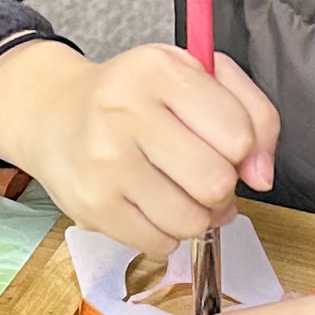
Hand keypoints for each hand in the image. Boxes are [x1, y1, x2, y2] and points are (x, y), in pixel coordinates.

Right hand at [0, 37, 281, 252]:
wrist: (53, 114)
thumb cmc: (137, 96)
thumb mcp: (198, 76)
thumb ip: (253, 114)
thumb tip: (262, 176)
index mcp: (159, 71)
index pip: (238, 133)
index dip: (243, 149)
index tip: (226, 146)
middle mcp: (126, 112)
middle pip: (215, 182)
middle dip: (219, 187)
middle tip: (199, 173)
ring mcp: (105, 162)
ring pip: (190, 220)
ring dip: (195, 215)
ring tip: (177, 192)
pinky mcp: (92, 205)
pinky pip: (159, 244)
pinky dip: (165, 234)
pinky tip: (151, 207)